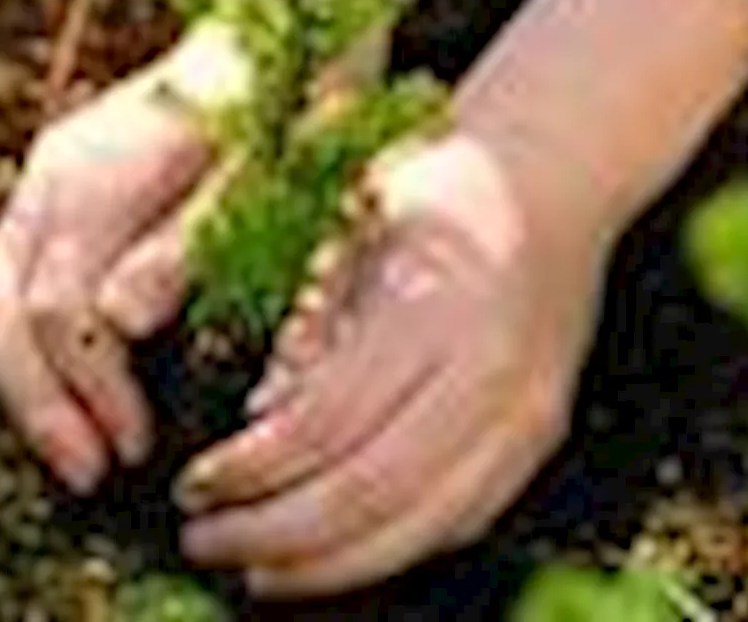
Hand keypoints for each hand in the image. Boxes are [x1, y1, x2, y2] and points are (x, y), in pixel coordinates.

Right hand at [0, 24, 247, 492]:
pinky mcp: (64, 193)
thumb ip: (190, 244)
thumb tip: (117, 323)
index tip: (134, 446)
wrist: (278, 37)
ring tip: (78, 450)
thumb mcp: (262, 176)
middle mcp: (55, 174)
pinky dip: (37, 349)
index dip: (91, 389)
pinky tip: (82, 393)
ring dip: (27, 384)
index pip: (60, 308)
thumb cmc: (285, 107)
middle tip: (91, 474)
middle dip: (38, 404)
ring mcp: (51, 180)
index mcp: (97, 170)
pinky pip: (18, 282)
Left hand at [171, 130, 610, 597]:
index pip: (328, 422)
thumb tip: (261, 417)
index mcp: (437, 306)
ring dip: (329, 565)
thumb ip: (314, 319)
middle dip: (275, 533)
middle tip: (204, 539)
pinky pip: (463, 520)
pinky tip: (337, 552)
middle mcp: (492, 370)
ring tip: (258, 569)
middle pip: (371, 492)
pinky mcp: (540, 435)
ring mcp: (527, 411)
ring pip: (420, 528)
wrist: (554, 177)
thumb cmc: (443, 186)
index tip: (193, 484)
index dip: (251, 468)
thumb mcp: (361, 221)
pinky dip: (392, 549)